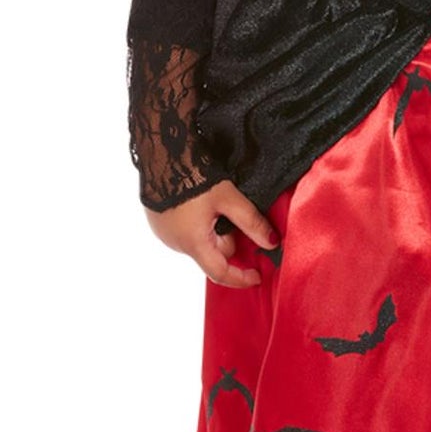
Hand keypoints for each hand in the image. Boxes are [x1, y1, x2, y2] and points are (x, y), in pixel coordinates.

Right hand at [145, 180, 279, 286]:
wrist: (163, 153)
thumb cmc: (194, 175)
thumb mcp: (228, 199)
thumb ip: (252, 223)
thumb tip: (272, 243)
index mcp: (193, 243)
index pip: (220, 273)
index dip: (241, 278)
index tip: (257, 276)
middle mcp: (176, 244)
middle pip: (212, 254)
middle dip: (228, 240)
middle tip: (234, 214)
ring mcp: (165, 234)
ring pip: (199, 242)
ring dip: (212, 232)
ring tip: (215, 204)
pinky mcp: (159, 222)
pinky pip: (185, 232)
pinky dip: (197, 224)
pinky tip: (200, 204)